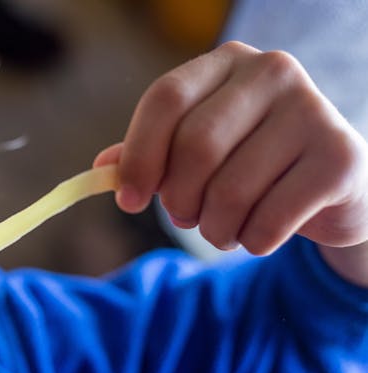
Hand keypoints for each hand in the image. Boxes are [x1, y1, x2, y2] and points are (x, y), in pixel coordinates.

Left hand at [95, 41, 367, 283]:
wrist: (328, 186)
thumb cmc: (249, 164)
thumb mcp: (195, 153)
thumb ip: (147, 156)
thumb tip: (101, 169)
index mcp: (227, 63)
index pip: (165, 98)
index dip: (139, 156)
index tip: (128, 201)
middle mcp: (273, 73)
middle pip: (196, 146)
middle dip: (179, 200)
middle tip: (185, 218)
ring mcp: (313, 111)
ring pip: (231, 191)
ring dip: (215, 229)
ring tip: (223, 228)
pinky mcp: (339, 158)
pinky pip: (268, 221)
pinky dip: (252, 241)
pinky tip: (258, 233)